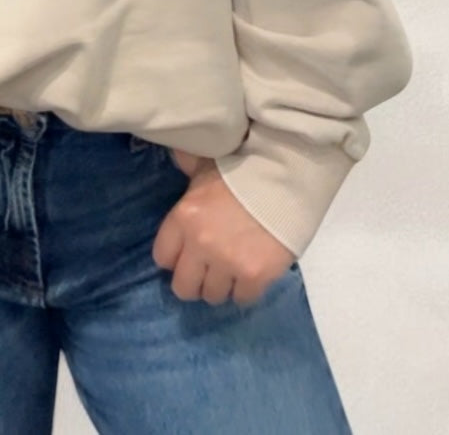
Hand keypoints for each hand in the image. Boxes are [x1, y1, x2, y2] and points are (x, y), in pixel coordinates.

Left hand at [151, 149, 295, 306]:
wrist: (286, 176)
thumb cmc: (241, 168)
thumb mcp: (204, 164)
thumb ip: (186, 168)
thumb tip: (173, 150)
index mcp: (184, 217)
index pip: (162, 257)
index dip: (175, 256)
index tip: (186, 252)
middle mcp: (201, 244)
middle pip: (183, 287)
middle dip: (194, 279)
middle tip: (208, 269)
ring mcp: (228, 262)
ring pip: (213, 296)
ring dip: (221, 284)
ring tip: (231, 269)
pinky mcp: (256, 275)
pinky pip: (242, 298)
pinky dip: (246, 289)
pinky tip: (251, 272)